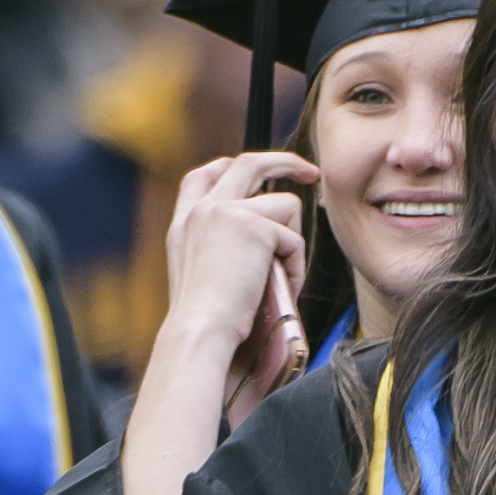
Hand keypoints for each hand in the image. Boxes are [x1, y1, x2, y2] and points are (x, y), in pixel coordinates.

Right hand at [162, 152, 313, 426]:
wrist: (200, 332)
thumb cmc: (206, 322)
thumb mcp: (201, 275)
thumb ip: (221, 248)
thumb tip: (267, 236)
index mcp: (184, 224)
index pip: (205, 176)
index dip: (234, 166)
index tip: (261, 169)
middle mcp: (202, 210)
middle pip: (249, 162)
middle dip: (286, 161)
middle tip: (311, 172)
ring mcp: (226, 212)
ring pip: (286, 204)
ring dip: (293, 242)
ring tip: (279, 278)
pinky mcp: (253, 226)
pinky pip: (294, 239)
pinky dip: (296, 266)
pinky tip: (280, 288)